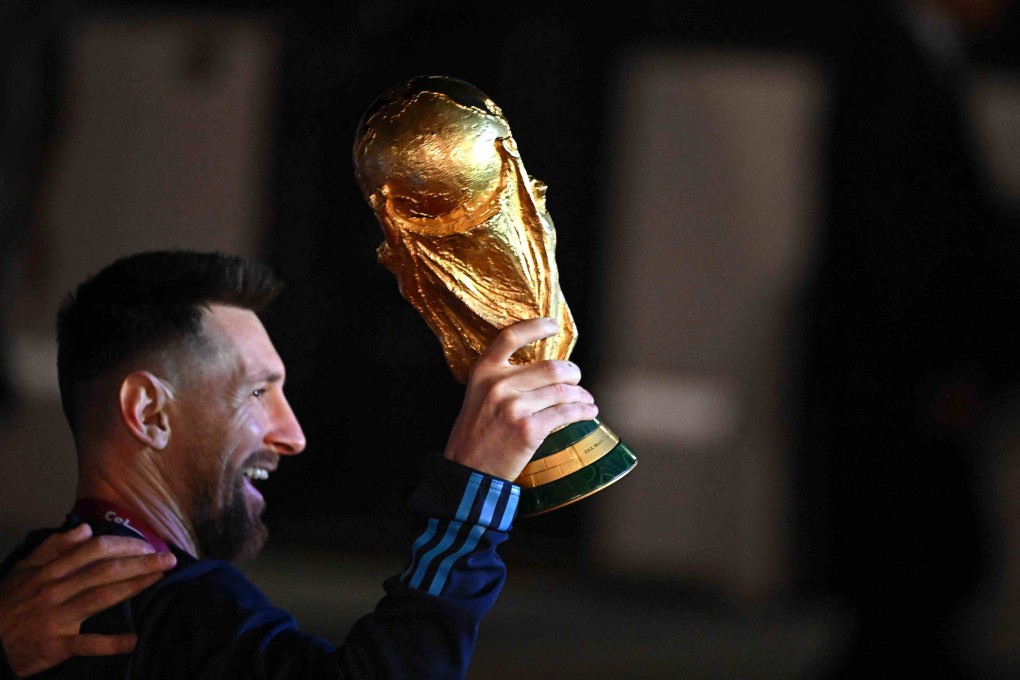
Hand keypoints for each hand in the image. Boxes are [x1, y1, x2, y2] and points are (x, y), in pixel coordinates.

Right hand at [0, 523, 175, 676]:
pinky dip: (111, 643)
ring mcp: (57, 618)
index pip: (93, 550)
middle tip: (168, 558)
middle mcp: (55, 591)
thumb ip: (54, 547)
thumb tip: (85, 529)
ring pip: (101, 598)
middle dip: (140, 562)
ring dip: (134, 587)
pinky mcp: (56, 645)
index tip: (148, 543)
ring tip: (160, 579)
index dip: (124, 544)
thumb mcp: (23, 570)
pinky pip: (87, 644)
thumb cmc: (9, 604)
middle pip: (104, 571)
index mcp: (50, 571)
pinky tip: (134, 640)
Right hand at [443, 317, 598, 480]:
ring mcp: (514, 407)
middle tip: (576, 379)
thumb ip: (503, 379)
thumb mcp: (479, 396)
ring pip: (562, 391)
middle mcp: (498, 385)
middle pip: (550, 367)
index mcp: (484, 372)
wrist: (468, 470)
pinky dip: (583, 411)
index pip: (510, 337)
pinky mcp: (529, 429)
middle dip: (572, 373)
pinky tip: (588, 412)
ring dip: (581, 395)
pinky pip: (565, 413)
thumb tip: (545, 370)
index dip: (535, 327)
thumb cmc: (476, 433)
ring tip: (586, 399)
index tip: (552, 325)